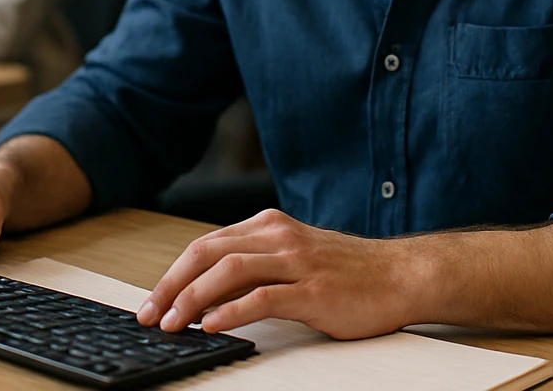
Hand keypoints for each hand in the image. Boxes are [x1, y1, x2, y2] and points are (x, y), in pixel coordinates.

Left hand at [136, 209, 419, 339]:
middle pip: (207, 253)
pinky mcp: (313, 291)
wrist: (402, 275)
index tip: (154, 300)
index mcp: (269, 227)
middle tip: (150, 313)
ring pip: (228, 271)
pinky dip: (232, 311)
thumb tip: (207, 293)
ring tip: (173, 323)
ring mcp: (296, 262)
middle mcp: (278, 238)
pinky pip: (263, 297)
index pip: (206, 245)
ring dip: (192, 298)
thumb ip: (255, 267)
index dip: (173, 273)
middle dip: (171, 284)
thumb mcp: (294, 258)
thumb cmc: (349, 272)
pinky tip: (213, 325)